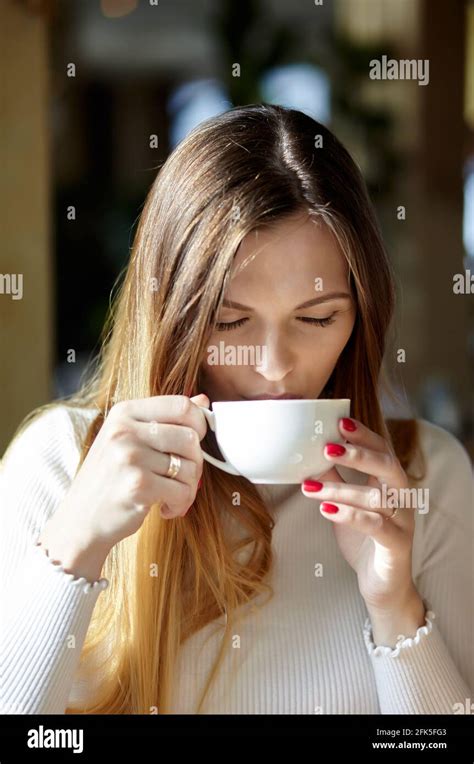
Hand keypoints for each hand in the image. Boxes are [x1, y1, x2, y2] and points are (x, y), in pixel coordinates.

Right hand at [39, 393, 209, 555]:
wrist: (79, 521)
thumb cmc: (109, 479)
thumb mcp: (128, 439)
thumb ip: (164, 419)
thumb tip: (203, 401)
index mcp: (124, 412)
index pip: (181, 405)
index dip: (199, 424)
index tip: (193, 443)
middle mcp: (125, 430)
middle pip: (190, 437)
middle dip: (196, 462)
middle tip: (182, 478)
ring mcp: (129, 457)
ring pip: (190, 467)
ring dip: (189, 488)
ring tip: (171, 495)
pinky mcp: (137, 485)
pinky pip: (182, 491)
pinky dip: (180, 504)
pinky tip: (165, 508)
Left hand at [301, 416, 422, 616]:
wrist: (383, 586)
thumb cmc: (363, 540)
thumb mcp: (344, 504)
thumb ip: (332, 480)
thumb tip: (308, 455)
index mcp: (390, 484)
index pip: (382, 450)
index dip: (364, 435)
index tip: (341, 421)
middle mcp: (401, 498)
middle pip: (388, 467)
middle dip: (358, 454)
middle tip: (328, 447)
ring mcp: (402, 522)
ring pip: (376, 497)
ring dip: (340, 489)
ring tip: (309, 487)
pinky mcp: (396, 545)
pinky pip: (376, 526)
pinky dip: (351, 516)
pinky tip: (326, 509)